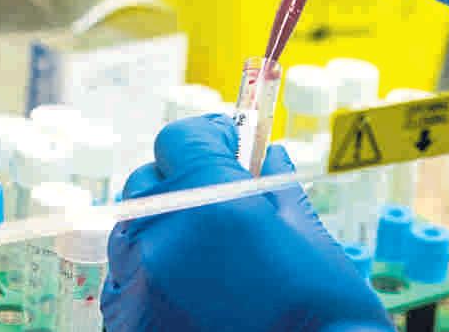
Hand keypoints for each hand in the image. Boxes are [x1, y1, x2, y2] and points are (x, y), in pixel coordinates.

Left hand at [101, 114, 391, 331]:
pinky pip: (125, 278)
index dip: (207, 136)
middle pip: (149, 179)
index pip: (179, 139)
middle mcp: (161, 238)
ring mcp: (137, 286)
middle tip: (219, 198)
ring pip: (132, 229)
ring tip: (206, 251)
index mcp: (211, 203)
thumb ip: (276, 186)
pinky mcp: (127, 324)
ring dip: (164, 226)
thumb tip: (268, 156)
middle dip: (184, 179)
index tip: (226, 144)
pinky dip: (150, 273)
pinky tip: (189, 289)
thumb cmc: (323, 316)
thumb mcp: (308, 238)